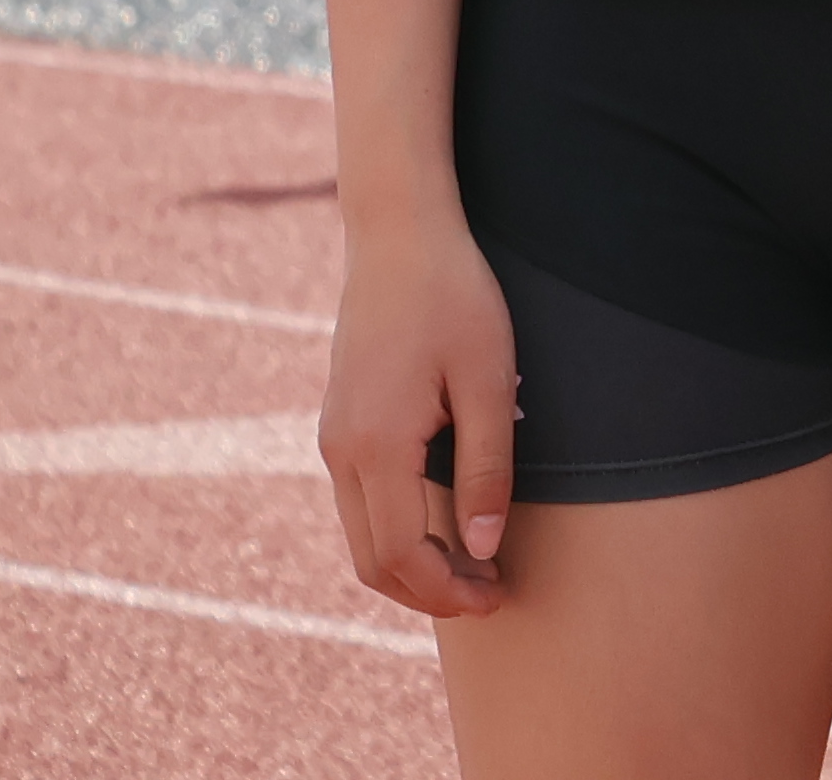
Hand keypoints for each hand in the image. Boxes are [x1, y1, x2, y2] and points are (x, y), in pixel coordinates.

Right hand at [322, 205, 523, 619]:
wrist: (399, 236)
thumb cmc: (454, 297)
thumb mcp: (488, 379)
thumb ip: (487, 468)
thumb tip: (482, 549)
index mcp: (376, 445)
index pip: (403, 555)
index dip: (449, 590)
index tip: (498, 595)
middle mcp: (340, 451)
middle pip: (372, 561)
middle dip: (429, 592)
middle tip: (491, 594)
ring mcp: (333, 439)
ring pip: (361, 538)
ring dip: (411, 567)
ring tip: (474, 568)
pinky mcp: (339, 425)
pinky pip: (359, 505)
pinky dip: (395, 534)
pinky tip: (444, 526)